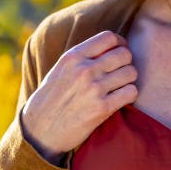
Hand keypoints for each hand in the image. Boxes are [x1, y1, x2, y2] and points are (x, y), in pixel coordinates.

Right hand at [20, 31, 138, 163]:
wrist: (39, 131)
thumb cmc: (51, 99)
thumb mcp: (61, 70)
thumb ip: (83, 57)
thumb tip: (111, 46)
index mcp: (73, 56)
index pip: (109, 38)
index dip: (120, 43)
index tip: (120, 52)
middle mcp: (84, 69)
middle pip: (124, 54)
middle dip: (127, 62)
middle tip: (121, 72)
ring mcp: (94, 88)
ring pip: (130, 73)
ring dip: (129, 80)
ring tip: (120, 86)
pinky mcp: (102, 108)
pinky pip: (131, 92)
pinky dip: (129, 95)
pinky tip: (120, 99)